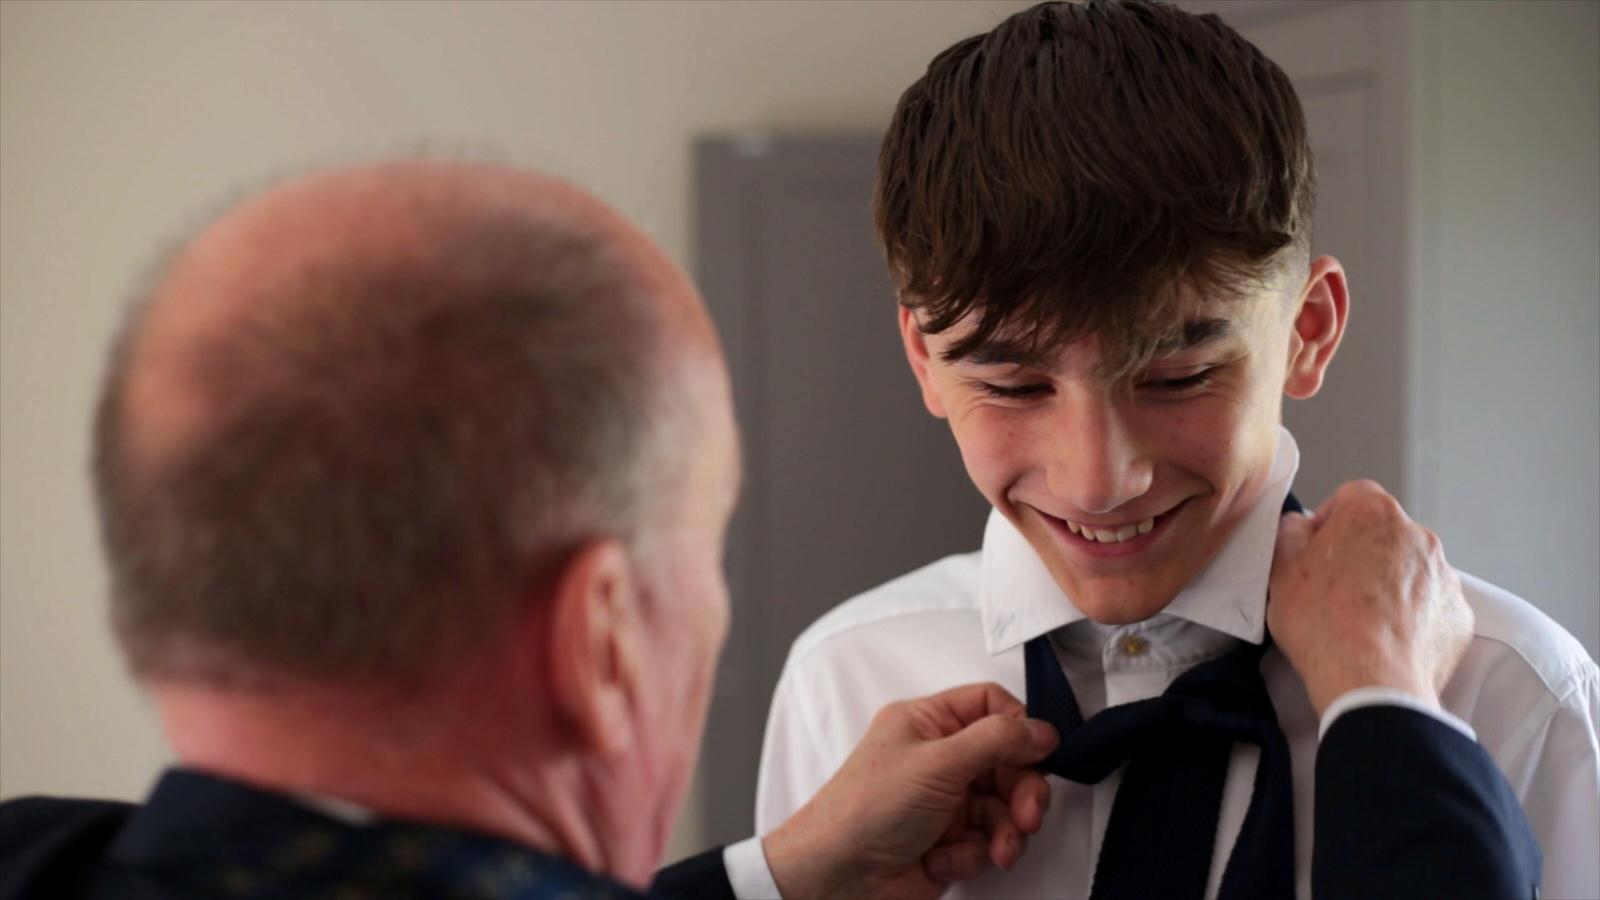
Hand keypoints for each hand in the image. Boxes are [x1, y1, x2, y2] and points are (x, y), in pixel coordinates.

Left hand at [762, 682, 1058, 898]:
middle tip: (1027, 815)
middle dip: (1022, 792)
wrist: (837, 878)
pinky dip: (972, 854)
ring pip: (1003, 807)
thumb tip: (1040, 729)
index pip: (990, 706)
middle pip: (1006, 761)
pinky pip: (985, 841)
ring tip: (997, 850)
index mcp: (927, 723)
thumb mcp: (937, 762)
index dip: (1019, 728)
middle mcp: (937, 757)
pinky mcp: (947, 840)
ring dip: (1004, 832)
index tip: (1040, 753)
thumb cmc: (865, 811)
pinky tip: (943, 860)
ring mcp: (943, 800)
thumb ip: (996, 741)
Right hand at [1268, 479, 1472, 716]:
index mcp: (1372, 513)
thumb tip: (1301, 527)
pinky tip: (1387, 639)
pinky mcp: (1459, 615)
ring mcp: (1445, 576)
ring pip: (1411, 569)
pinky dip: (1413, 617)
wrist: (1371, 683)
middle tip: (1335, 590)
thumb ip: (1290, 532)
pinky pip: (1432, 606)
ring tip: (1362, 621)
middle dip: (1362, 553)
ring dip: (1390, 584)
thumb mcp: (1281, 569)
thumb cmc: (1322, 622)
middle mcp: (1417, 535)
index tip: (1315, 552)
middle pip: (1385, 533)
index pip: (1351, 496)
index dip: (1329, 521)